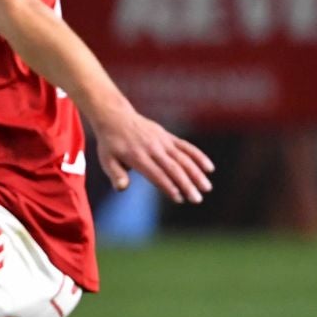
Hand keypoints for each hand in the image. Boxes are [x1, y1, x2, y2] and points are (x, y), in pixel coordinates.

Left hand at [95, 108, 213, 202]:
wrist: (115, 117)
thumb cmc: (110, 144)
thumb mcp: (106, 160)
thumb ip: (115, 174)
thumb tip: (122, 188)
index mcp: (137, 156)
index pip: (156, 174)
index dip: (168, 186)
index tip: (179, 199)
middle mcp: (152, 148)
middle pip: (173, 168)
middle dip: (186, 184)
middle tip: (197, 200)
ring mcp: (162, 141)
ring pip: (183, 158)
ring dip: (196, 173)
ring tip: (206, 188)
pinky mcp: (168, 137)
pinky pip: (186, 147)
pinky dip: (198, 156)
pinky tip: (209, 168)